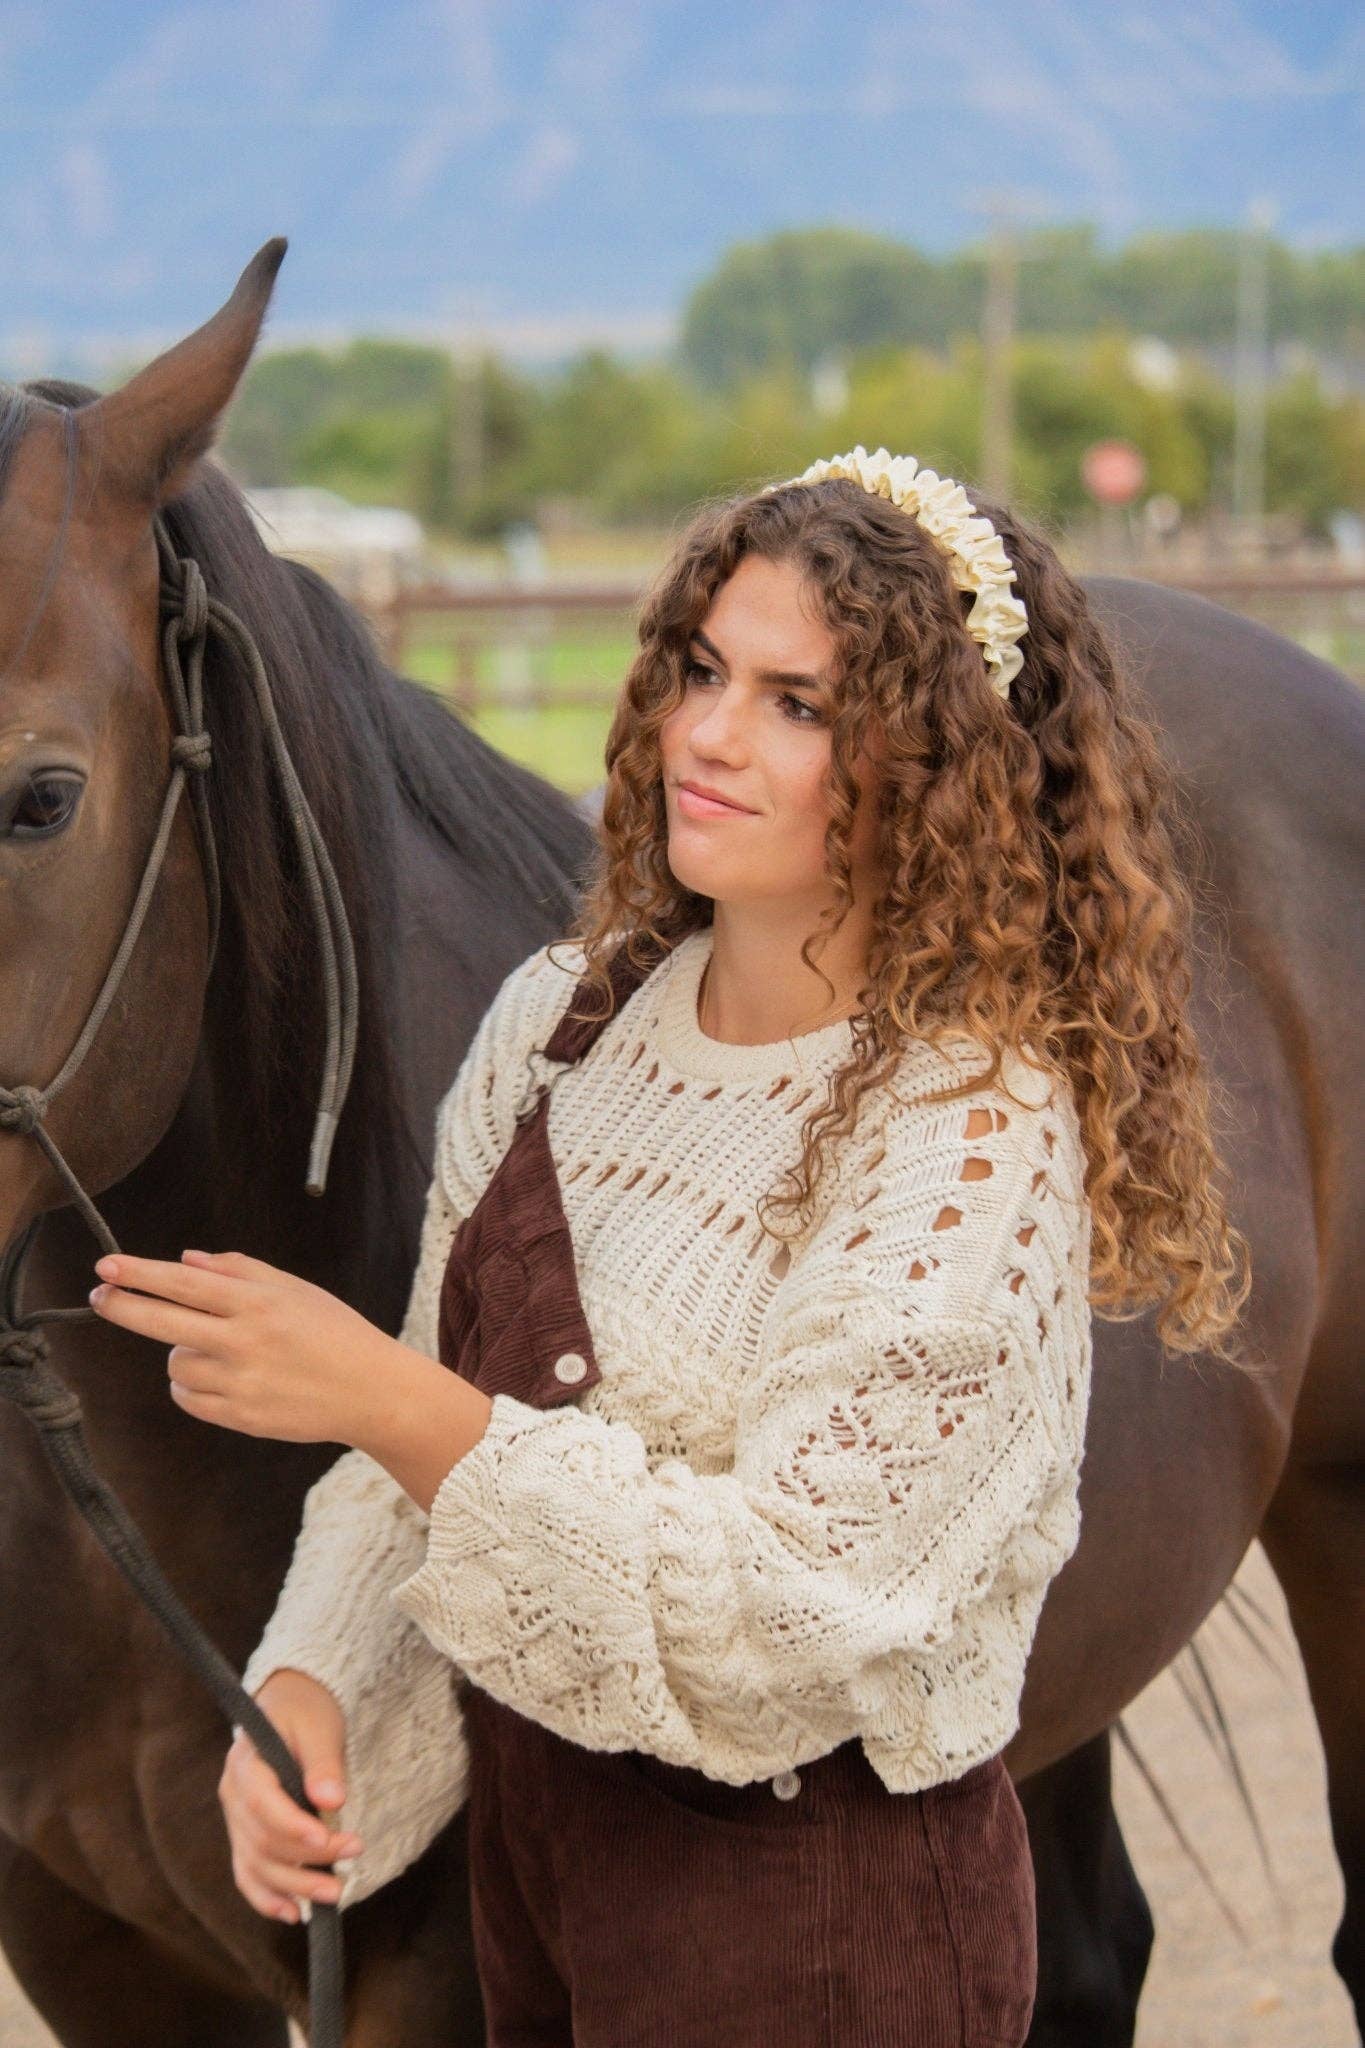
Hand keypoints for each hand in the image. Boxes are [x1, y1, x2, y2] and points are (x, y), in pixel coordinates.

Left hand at [87, 1248, 396, 1446]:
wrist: (370, 1391)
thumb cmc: (334, 1332)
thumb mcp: (295, 1289)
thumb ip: (239, 1270)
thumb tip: (184, 1260)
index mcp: (258, 1303)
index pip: (183, 1284)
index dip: (140, 1274)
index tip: (106, 1266)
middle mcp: (245, 1341)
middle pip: (163, 1323)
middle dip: (123, 1307)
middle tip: (98, 1295)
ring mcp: (241, 1382)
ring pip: (177, 1363)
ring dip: (183, 1351)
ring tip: (221, 1349)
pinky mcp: (240, 1416)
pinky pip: (189, 1398)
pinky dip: (192, 1385)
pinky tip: (222, 1376)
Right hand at [219, 1669, 363, 1923]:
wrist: (286, 1708)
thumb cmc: (305, 1712)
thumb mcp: (320, 1726)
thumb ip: (324, 1762)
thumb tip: (332, 1801)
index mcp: (246, 1763)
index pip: (262, 1803)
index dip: (293, 1827)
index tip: (329, 1838)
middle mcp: (233, 1796)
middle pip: (263, 1840)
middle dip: (308, 1856)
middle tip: (354, 1851)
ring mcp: (235, 1820)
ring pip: (256, 1866)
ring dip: (294, 1885)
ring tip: (335, 1892)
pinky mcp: (245, 1836)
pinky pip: (247, 1875)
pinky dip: (266, 1898)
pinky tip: (293, 1912)